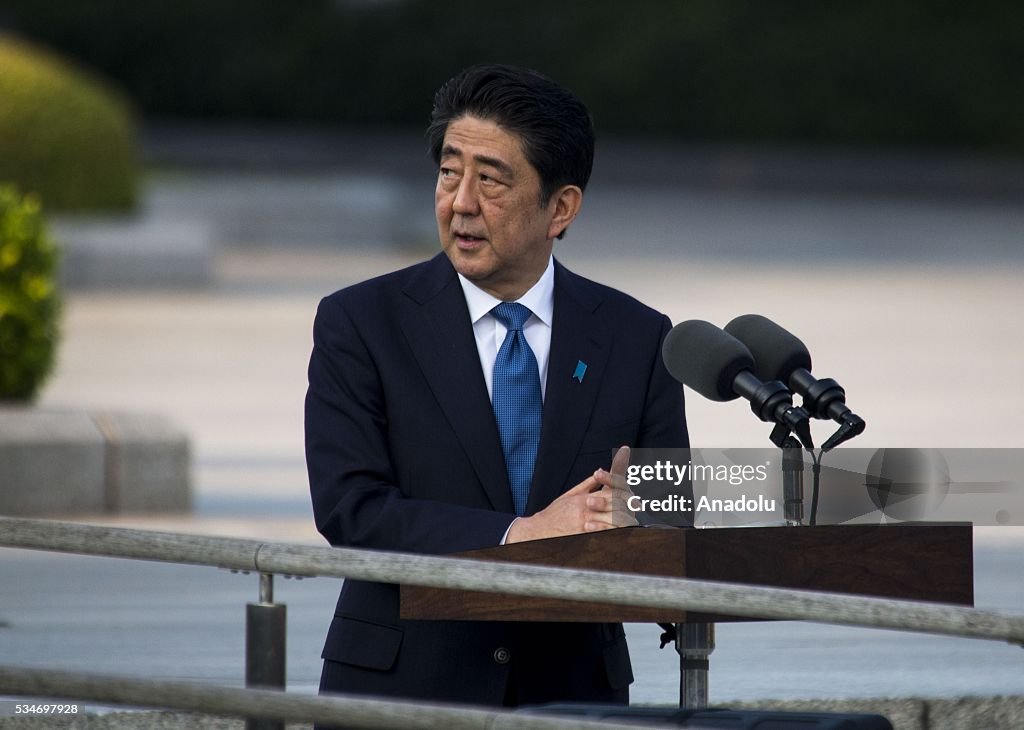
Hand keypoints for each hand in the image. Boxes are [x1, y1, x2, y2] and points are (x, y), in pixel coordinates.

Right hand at [506, 446, 636, 542]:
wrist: (538, 530)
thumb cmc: (555, 513)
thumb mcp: (570, 495)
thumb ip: (588, 485)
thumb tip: (600, 471)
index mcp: (585, 497)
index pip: (609, 487)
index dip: (623, 484)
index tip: (635, 481)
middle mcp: (587, 508)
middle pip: (616, 503)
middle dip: (629, 504)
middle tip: (639, 505)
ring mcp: (586, 523)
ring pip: (613, 519)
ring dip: (625, 520)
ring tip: (635, 521)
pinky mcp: (584, 536)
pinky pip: (603, 534)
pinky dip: (613, 532)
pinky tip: (621, 533)